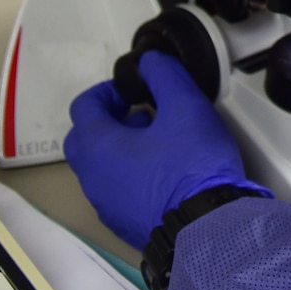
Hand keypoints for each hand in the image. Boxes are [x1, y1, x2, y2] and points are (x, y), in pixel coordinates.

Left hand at [65, 50, 268, 248]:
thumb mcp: (186, 106)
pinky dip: (129, 176)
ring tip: (157, 144)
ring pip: (99, 168)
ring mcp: (105, 204)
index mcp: (98, 146)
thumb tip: (150, 62)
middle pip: (83, 139)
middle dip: (108, 121)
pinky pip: (115, 191)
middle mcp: (92, 177)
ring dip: (118, 150)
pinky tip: (163, 174)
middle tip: (140, 115)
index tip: (132, 90)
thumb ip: (164, 74)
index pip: (83, 106)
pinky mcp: (123, 223)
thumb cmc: (192, 168)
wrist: (206, 228)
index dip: (107, 91)